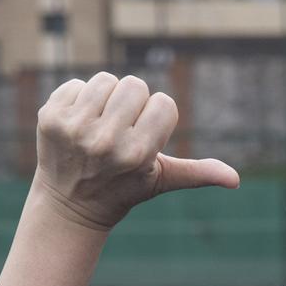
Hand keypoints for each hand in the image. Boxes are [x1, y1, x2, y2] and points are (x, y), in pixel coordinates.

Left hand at [33, 70, 239, 231]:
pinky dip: (79, 100)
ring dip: (106, 98)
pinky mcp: (50, 117)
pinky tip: (78, 125)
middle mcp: (105, 141)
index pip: (163, 104)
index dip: (156, 119)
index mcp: (137, 154)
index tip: (143, 139)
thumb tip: (235, 180)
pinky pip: (76, 84)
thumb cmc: (123, 188)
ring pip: (106, 80)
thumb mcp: (162, 180)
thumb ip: (198, 173)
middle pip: (136, 86)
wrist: (69, 205)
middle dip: (132, 105)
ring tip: (100, 125)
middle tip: (120, 131)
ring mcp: (74, 128)